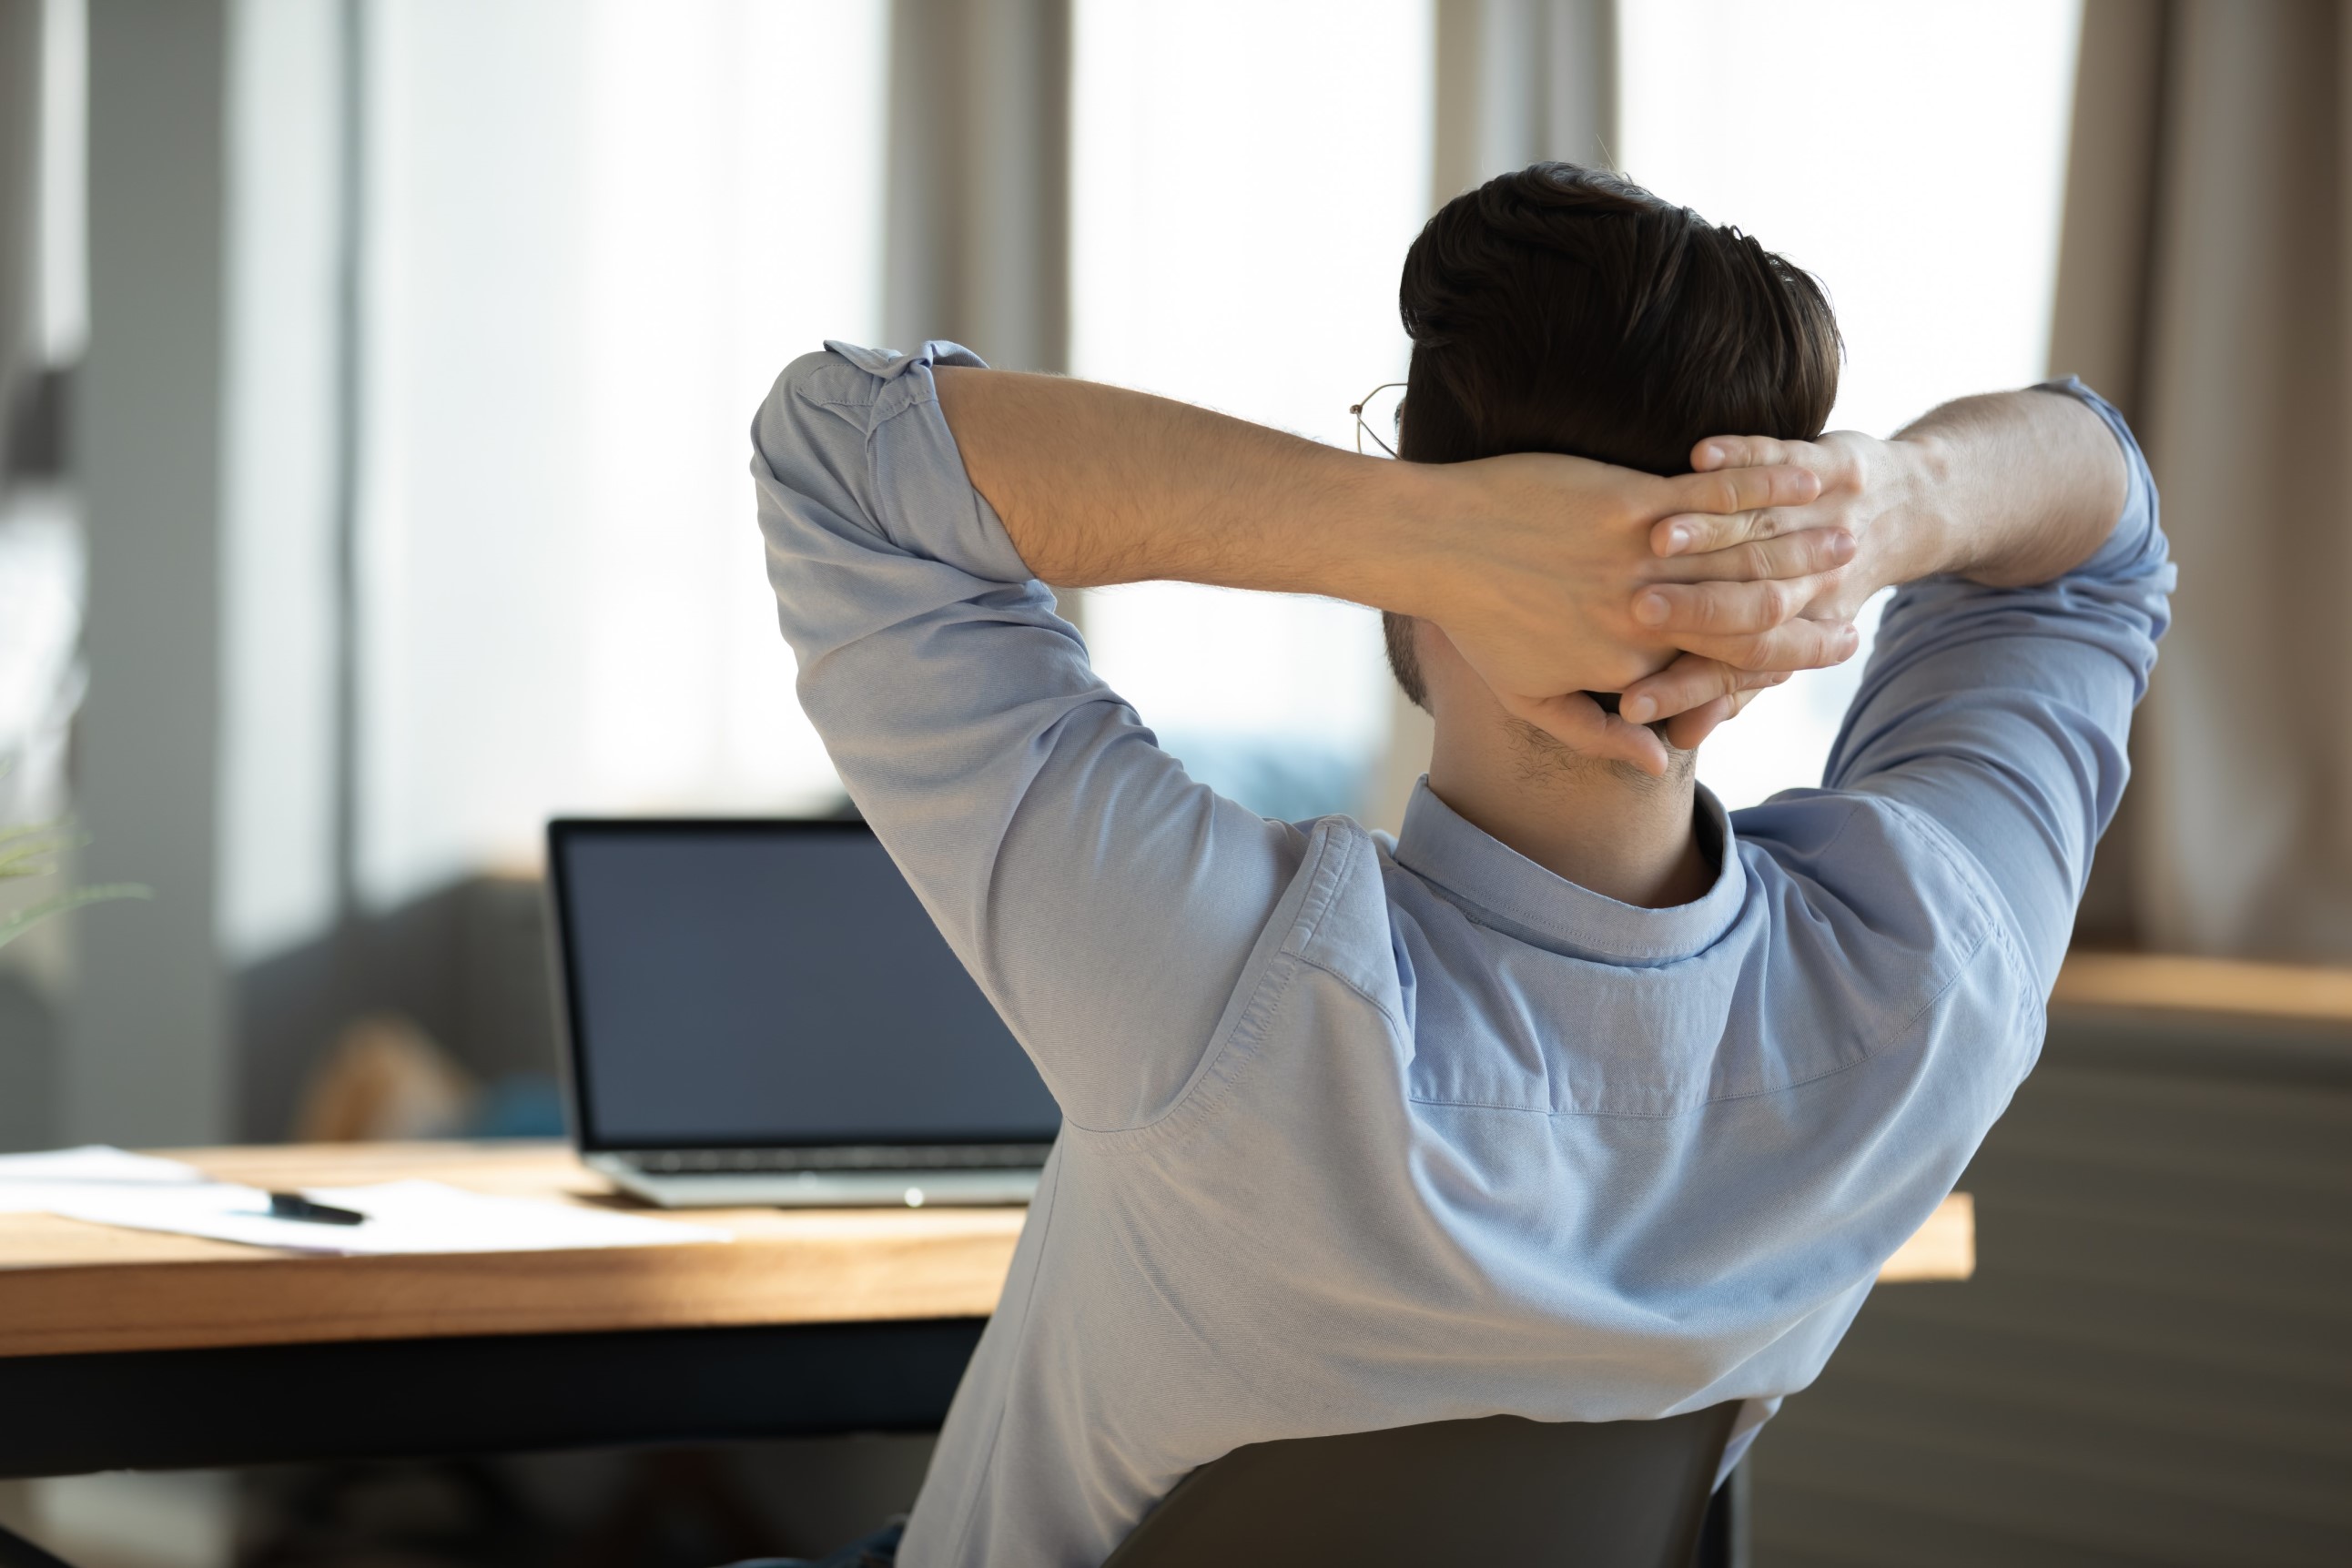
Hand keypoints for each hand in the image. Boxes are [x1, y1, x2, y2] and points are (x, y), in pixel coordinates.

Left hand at [1405, 452, 1858, 770]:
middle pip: (1750, 617)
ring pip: (1741, 556)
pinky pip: (1711, 497)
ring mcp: (1638, 562)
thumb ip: (1597, 737)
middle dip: (1813, 605)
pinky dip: (1761, 487)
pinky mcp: (1626, 502)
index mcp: (1627, 670)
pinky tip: (1801, 476)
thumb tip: (1658, 762)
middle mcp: (1643, 622)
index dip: (1786, 660)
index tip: (1834, 647)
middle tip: (1858, 590)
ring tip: (1848, 534)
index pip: (1725, 671)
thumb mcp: (1528, 697)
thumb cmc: (1473, 619)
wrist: (1431, 545)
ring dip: (1802, 545)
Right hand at [1615, 430, 1919, 726]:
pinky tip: (1701, 455)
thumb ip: (1719, 687)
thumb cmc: (1817, 586)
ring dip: (1709, 533)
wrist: (1903, 513)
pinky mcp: (1827, 466)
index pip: (1732, 667)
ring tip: (1662, 538)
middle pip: (1743, 605)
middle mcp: (1812, 582)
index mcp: (1790, 629)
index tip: (1632, 705)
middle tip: (1640, 614)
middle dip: (1690, 610)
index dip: (1681, 687)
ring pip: (1758, 531)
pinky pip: (1779, 459)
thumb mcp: (1774, 642)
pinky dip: (1746, 459)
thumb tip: (1678, 741)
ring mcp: (1819, 521)